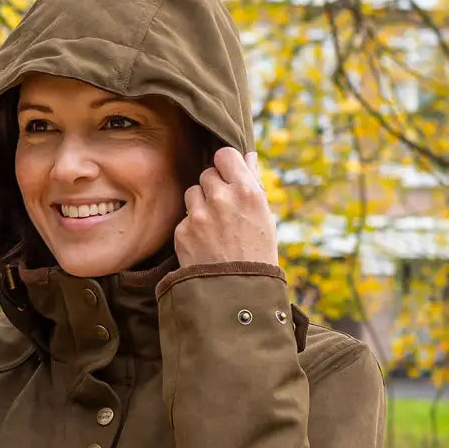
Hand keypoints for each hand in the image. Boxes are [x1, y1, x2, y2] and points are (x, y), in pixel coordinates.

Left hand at [174, 149, 278, 267]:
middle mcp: (221, 198)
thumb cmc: (257, 253)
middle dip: (213, 187)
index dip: (225, 165)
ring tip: (214, 227)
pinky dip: (192, 228)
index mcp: (247, 191)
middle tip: (224, 210)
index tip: (227, 176)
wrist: (238, 292)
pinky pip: (185, 218)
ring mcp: (199, 215)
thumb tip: (248, 156)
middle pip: (207, 173)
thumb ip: (253, 183)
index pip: (225, 155)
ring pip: (192, 192)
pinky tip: (205, 243)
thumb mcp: (265, 217)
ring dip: (200, 204)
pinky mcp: (183, 231)